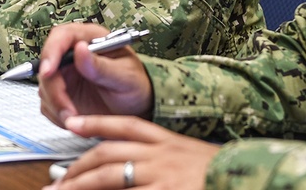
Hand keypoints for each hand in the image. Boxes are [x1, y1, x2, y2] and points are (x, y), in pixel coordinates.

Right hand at [38, 23, 153, 126]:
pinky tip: (76, 119)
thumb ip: (101, 66)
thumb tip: (80, 49)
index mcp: (90, 38)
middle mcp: (73, 54)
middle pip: (48, 64)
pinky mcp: (62, 93)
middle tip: (68, 110)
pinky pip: (48, 103)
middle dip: (54, 90)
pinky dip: (57, 115)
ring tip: (77, 119)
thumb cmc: (136, 85)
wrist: (138, 108)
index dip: (51, 52)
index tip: (48, 71)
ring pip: (45, 86)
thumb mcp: (125, 76)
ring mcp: (66, 74)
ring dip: (57, 106)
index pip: (62, 36)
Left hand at [47, 116, 217, 189]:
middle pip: (108, 153)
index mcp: (165, 140)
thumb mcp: (186, 158)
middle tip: (57, 180)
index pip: (124, 126)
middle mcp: (160, 154)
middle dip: (78, 166)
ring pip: (111, 176)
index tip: (72, 122)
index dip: (95, 123)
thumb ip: (158, 158)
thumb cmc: (216, 173)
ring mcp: (161, 175)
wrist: (248, 179)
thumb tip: (130, 166)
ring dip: (82, 184)